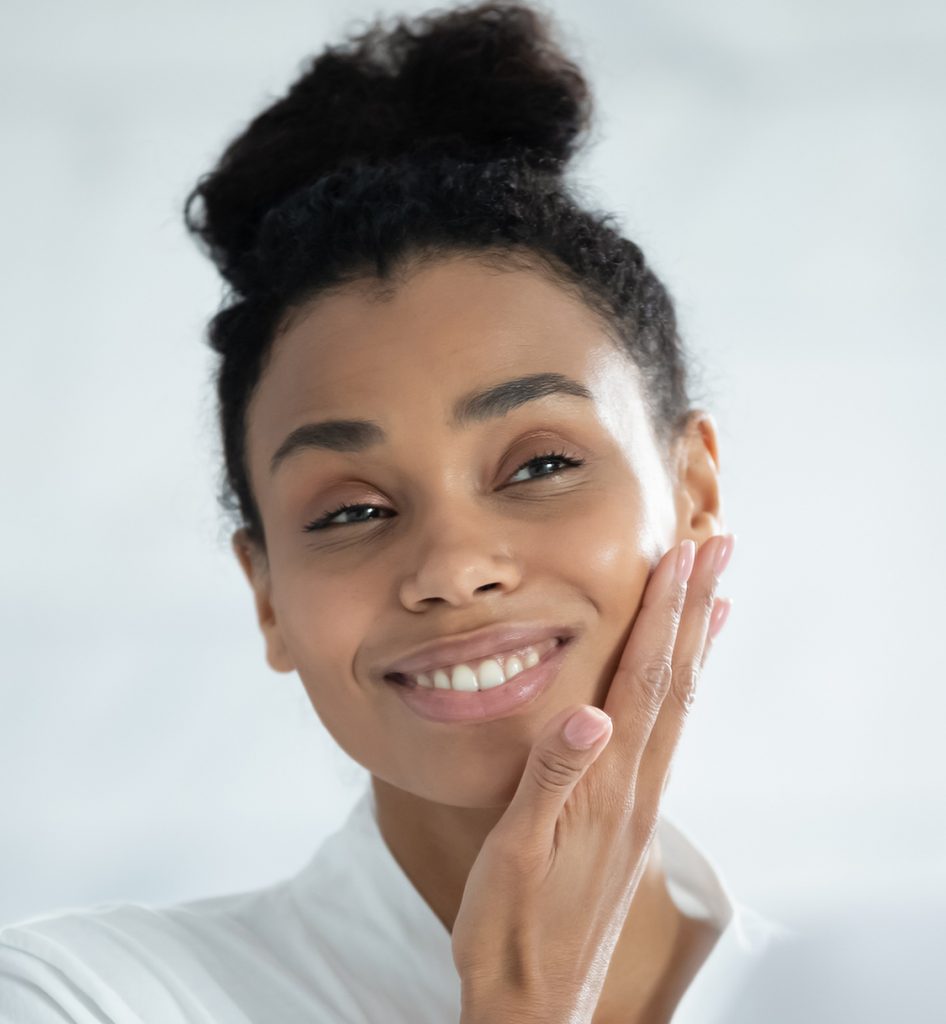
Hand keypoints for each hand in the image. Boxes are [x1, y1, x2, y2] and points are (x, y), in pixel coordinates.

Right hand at [452, 534, 734, 1023]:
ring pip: (675, 709)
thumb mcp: (513, 855)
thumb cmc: (510, 929)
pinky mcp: (628, 823)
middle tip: (717, 548)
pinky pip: (664, 739)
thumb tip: (591, 716)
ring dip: (694, 646)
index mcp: (606, 788)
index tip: (681, 559)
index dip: (663, 618)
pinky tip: (677, 684)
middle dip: (695, 612)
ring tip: (715, 598)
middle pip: (673, 685)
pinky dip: (679, 695)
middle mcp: (634, 790)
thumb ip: (550, 783)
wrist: (534, 1003)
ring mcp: (637, 807)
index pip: (641, 683)